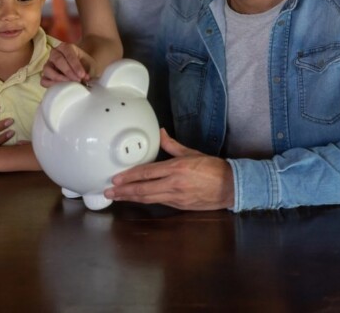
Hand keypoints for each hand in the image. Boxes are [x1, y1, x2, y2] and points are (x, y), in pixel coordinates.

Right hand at [41, 42, 94, 85]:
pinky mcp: (45, 75)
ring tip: (69, 85)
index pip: (68, 54)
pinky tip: (61, 88)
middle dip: (68, 71)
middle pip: (57, 60)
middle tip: (77, 80)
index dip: (75, 65)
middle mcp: (54, 53)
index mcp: (65, 47)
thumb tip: (86, 79)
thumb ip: (89, 70)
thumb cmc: (86, 66)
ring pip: (48, 70)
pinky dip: (51, 85)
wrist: (83, 69)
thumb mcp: (90, 65)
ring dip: (59, 78)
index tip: (82, 75)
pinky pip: (44, 80)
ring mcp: (48, 64)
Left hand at [104, 129, 234, 210]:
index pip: (146, 173)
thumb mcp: (191, 152)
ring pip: (148, 199)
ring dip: (130, 198)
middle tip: (108, 193)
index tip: (115, 179)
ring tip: (116, 198)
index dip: (129, 177)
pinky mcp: (180, 206)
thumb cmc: (212, 167)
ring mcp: (176, 197)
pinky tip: (136, 199)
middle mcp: (174, 184)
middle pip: (143, 189)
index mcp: (176, 168)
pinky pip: (158, 202)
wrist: (231, 187)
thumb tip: (160, 133)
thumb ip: (172, 145)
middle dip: (123, 192)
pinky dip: (145, 201)